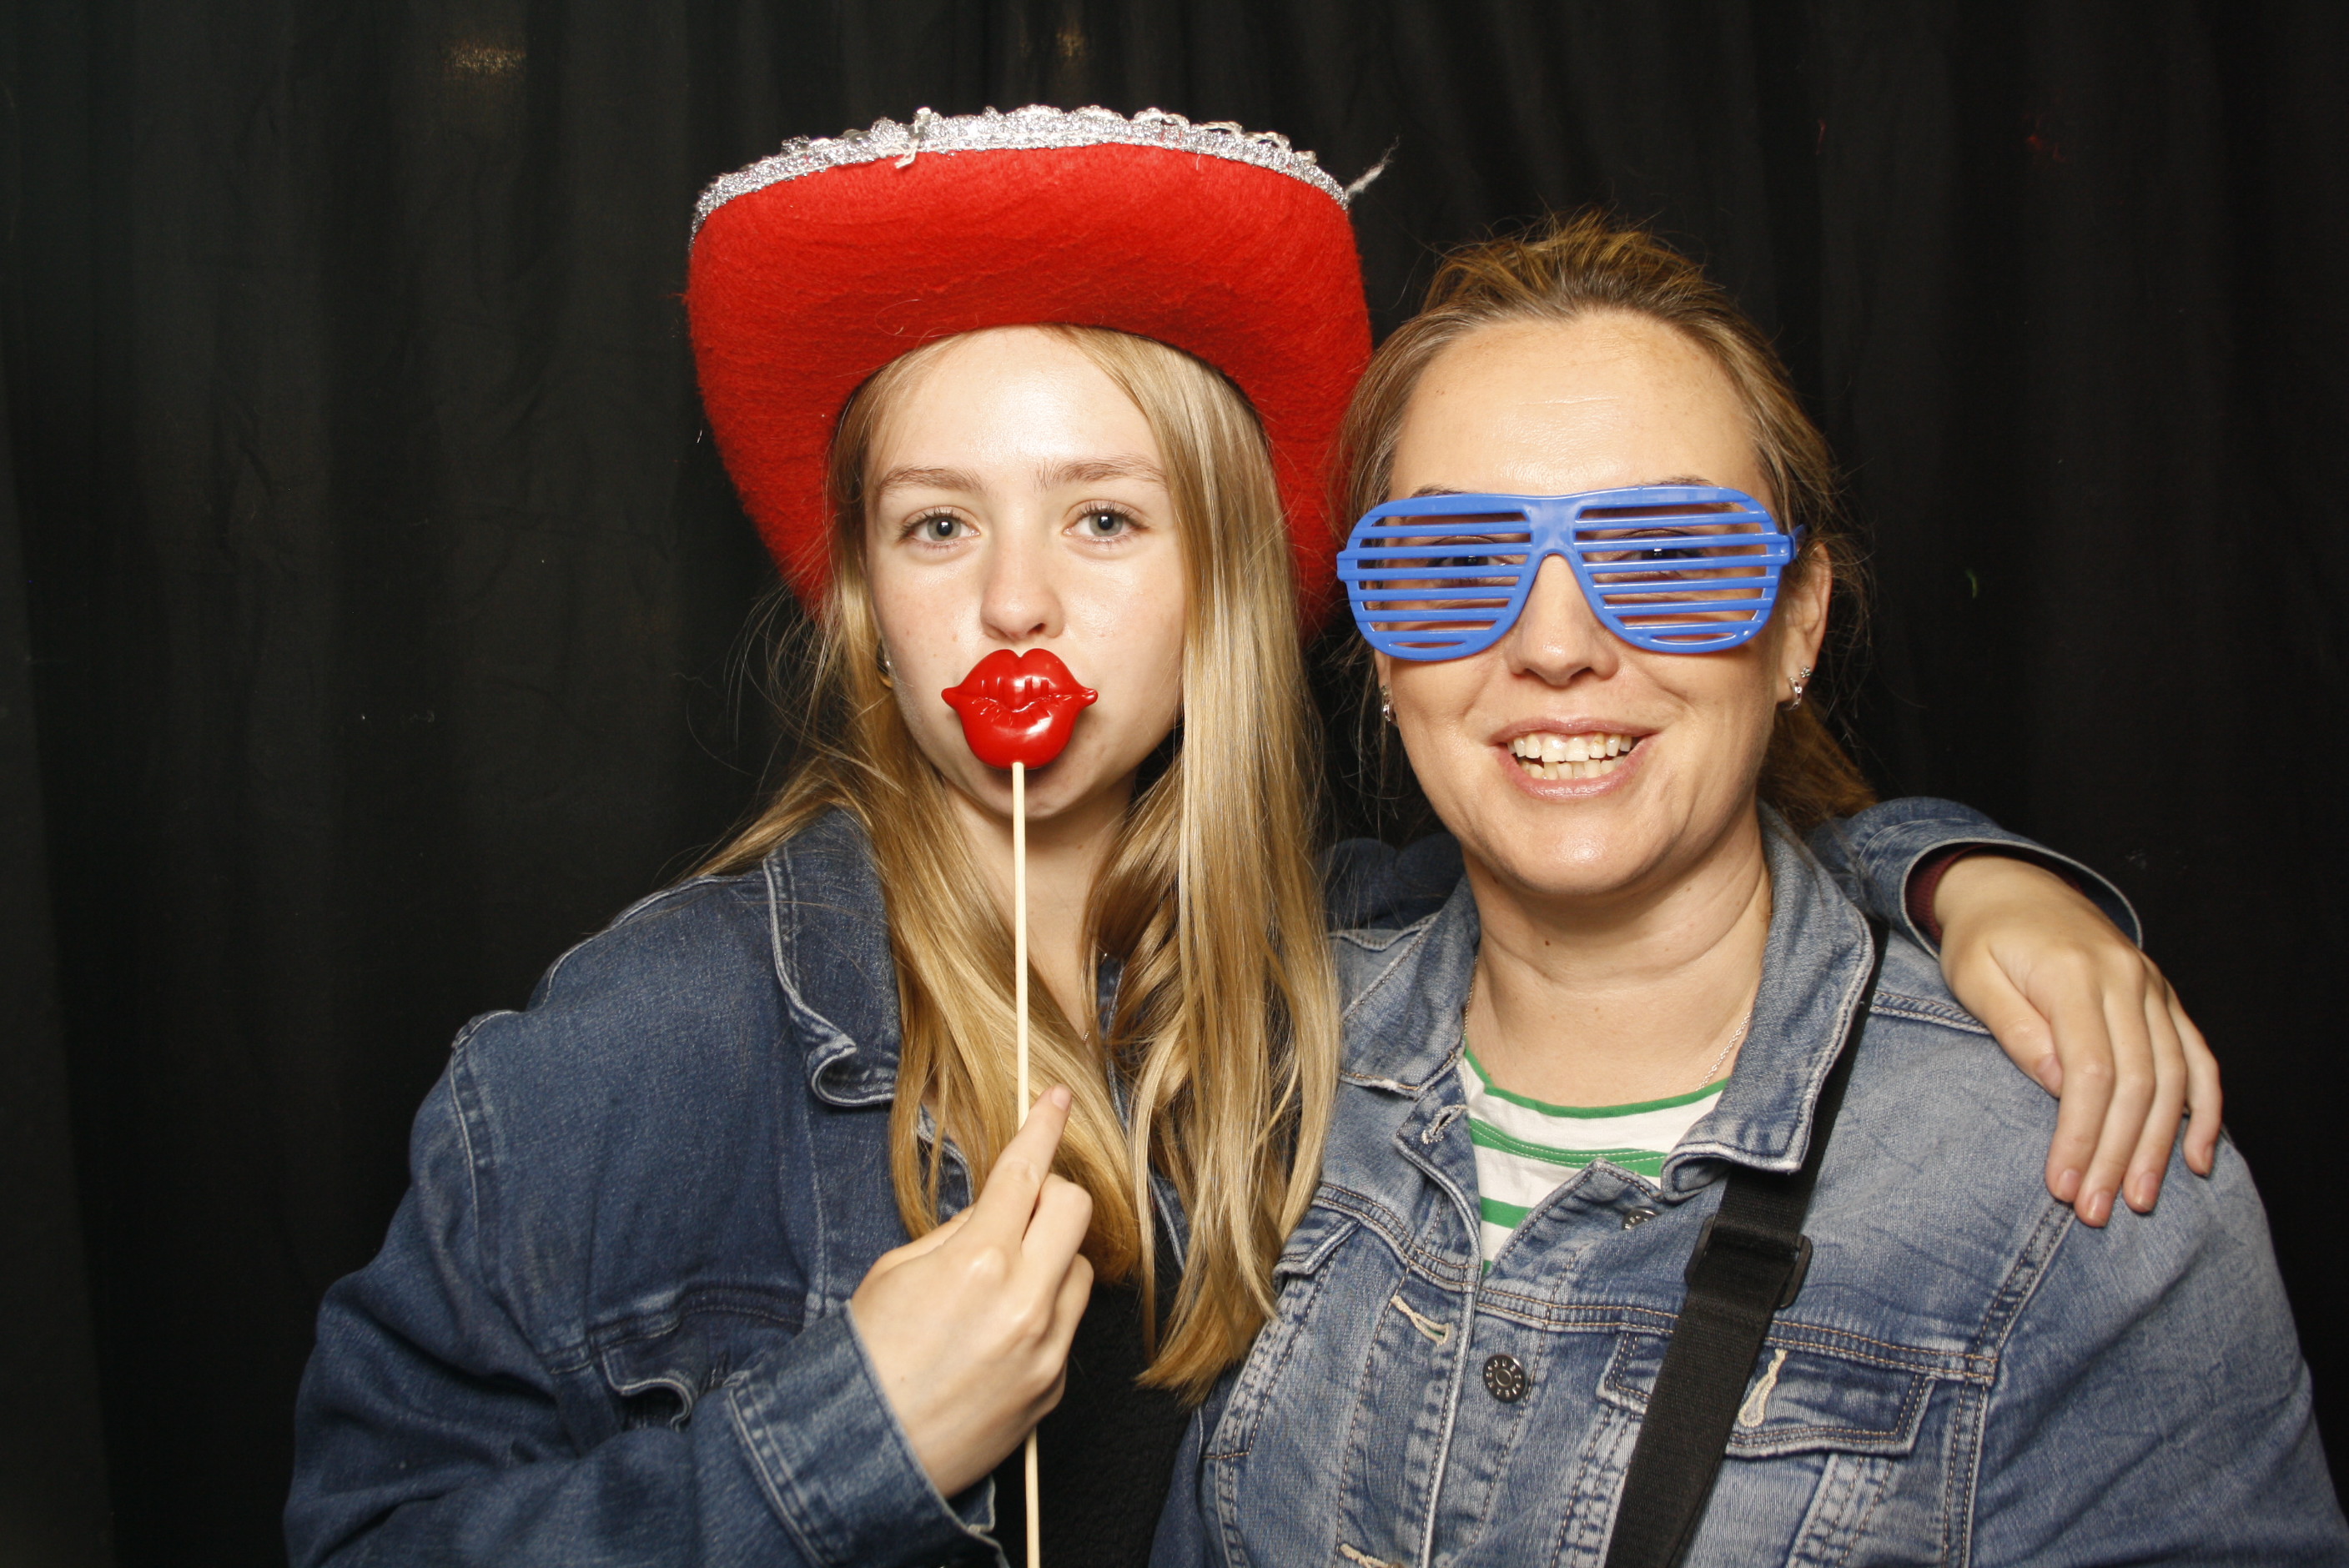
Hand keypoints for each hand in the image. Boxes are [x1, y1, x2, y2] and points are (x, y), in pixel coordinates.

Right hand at [849, 1085, 1094, 1496]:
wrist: (866, 1453)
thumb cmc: (869, 1355)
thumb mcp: (896, 1272)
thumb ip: (957, 1234)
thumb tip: (996, 1211)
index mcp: (978, 1261)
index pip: (1026, 1173)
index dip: (1044, 1127)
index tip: (1059, 1099)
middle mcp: (1024, 1301)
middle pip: (1076, 1209)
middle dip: (1050, 1198)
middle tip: (1016, 1213)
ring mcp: (1046, 1347)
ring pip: (1081, 1268)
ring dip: (1051, 1260)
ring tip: (999, 1288)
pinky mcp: (1053, 1385)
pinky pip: (1067, 1325)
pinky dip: (1043, 1314)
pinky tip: (997, 1337)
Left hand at [1934, 856, 2220, 1227]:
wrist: (2012, 884)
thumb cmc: (1982, 937)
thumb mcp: (1974, 976)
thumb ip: (2017, 1029)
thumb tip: (2059, 1087)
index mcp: (2075, 974)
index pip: (2090, 1071)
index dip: (2080, 1134)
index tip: (2063, 1184)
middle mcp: (2126, 979)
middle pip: (2136, 1083)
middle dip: (2117, 1154)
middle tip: (2098, 1211)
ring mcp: (2153, 987)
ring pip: (2173, 1077)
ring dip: (2159, 1145)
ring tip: (2139, 1198)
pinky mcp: (2164, 997)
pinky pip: (2198, 1057)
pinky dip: (2204, 1109)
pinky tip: (2196, 1157)